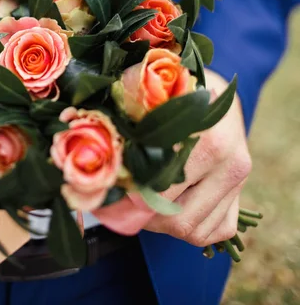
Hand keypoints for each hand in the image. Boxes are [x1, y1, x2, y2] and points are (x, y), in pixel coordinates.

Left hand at [92, 70, 251, 245]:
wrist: (216, 97)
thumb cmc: (173, 99)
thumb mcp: (151, 104)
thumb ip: (127, 130)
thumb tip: (92, 168)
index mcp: (209, 140)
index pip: (159, 189)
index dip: (126, 198)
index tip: (104, 195)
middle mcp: (230, 165)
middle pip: (177, 219)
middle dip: (142, 218)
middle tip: (119, 205)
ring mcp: (239, 184)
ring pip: (194, 232)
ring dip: (161, 226)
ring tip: (142, 205)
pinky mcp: (240, 198)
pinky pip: (214, 233)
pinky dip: (189, 230)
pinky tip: (170, 208)